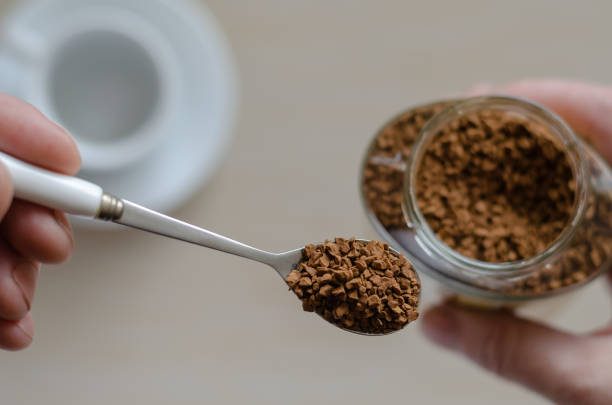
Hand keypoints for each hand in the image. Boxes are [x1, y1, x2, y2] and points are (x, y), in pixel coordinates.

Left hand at [0, 94, 79, 349]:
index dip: (32, 133)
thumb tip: (5, 183)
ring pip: (6, 240)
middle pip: (11, 187)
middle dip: (38, 221)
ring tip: (17, 304)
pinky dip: (6, 308)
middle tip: (48, 244)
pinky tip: (14, 323)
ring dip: (21, 277)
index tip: (67, 160)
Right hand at [422, 80, 611, 404]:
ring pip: (608, 158)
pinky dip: (574, 175)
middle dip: (538, 116)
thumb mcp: (599, 384)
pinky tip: (539, 186)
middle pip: (605, 131)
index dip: (556, 98)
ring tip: (499, 142)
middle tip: (477, 118)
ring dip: (554, 143)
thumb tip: (436, 326)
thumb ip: (517, 352)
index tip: (492, 97)